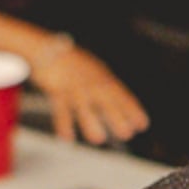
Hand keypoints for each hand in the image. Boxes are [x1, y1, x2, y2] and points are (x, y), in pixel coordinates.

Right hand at [30, 38, 148, 146]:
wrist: (46, 49)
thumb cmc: (71, 63)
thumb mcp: (93, 70)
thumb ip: (105, 85)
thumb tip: (120, 103)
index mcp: (101, 76)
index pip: (120, 93)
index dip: (132, 109)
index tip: (142, 124)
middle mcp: (89, 80)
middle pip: (105, 98)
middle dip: (116, 116)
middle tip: (126, 134)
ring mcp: (73, 84)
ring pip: (83, 104)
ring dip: (90, 121)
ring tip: (98, 139)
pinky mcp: (56, 89)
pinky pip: (60, 108)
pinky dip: (63, 123)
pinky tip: (67, 138)